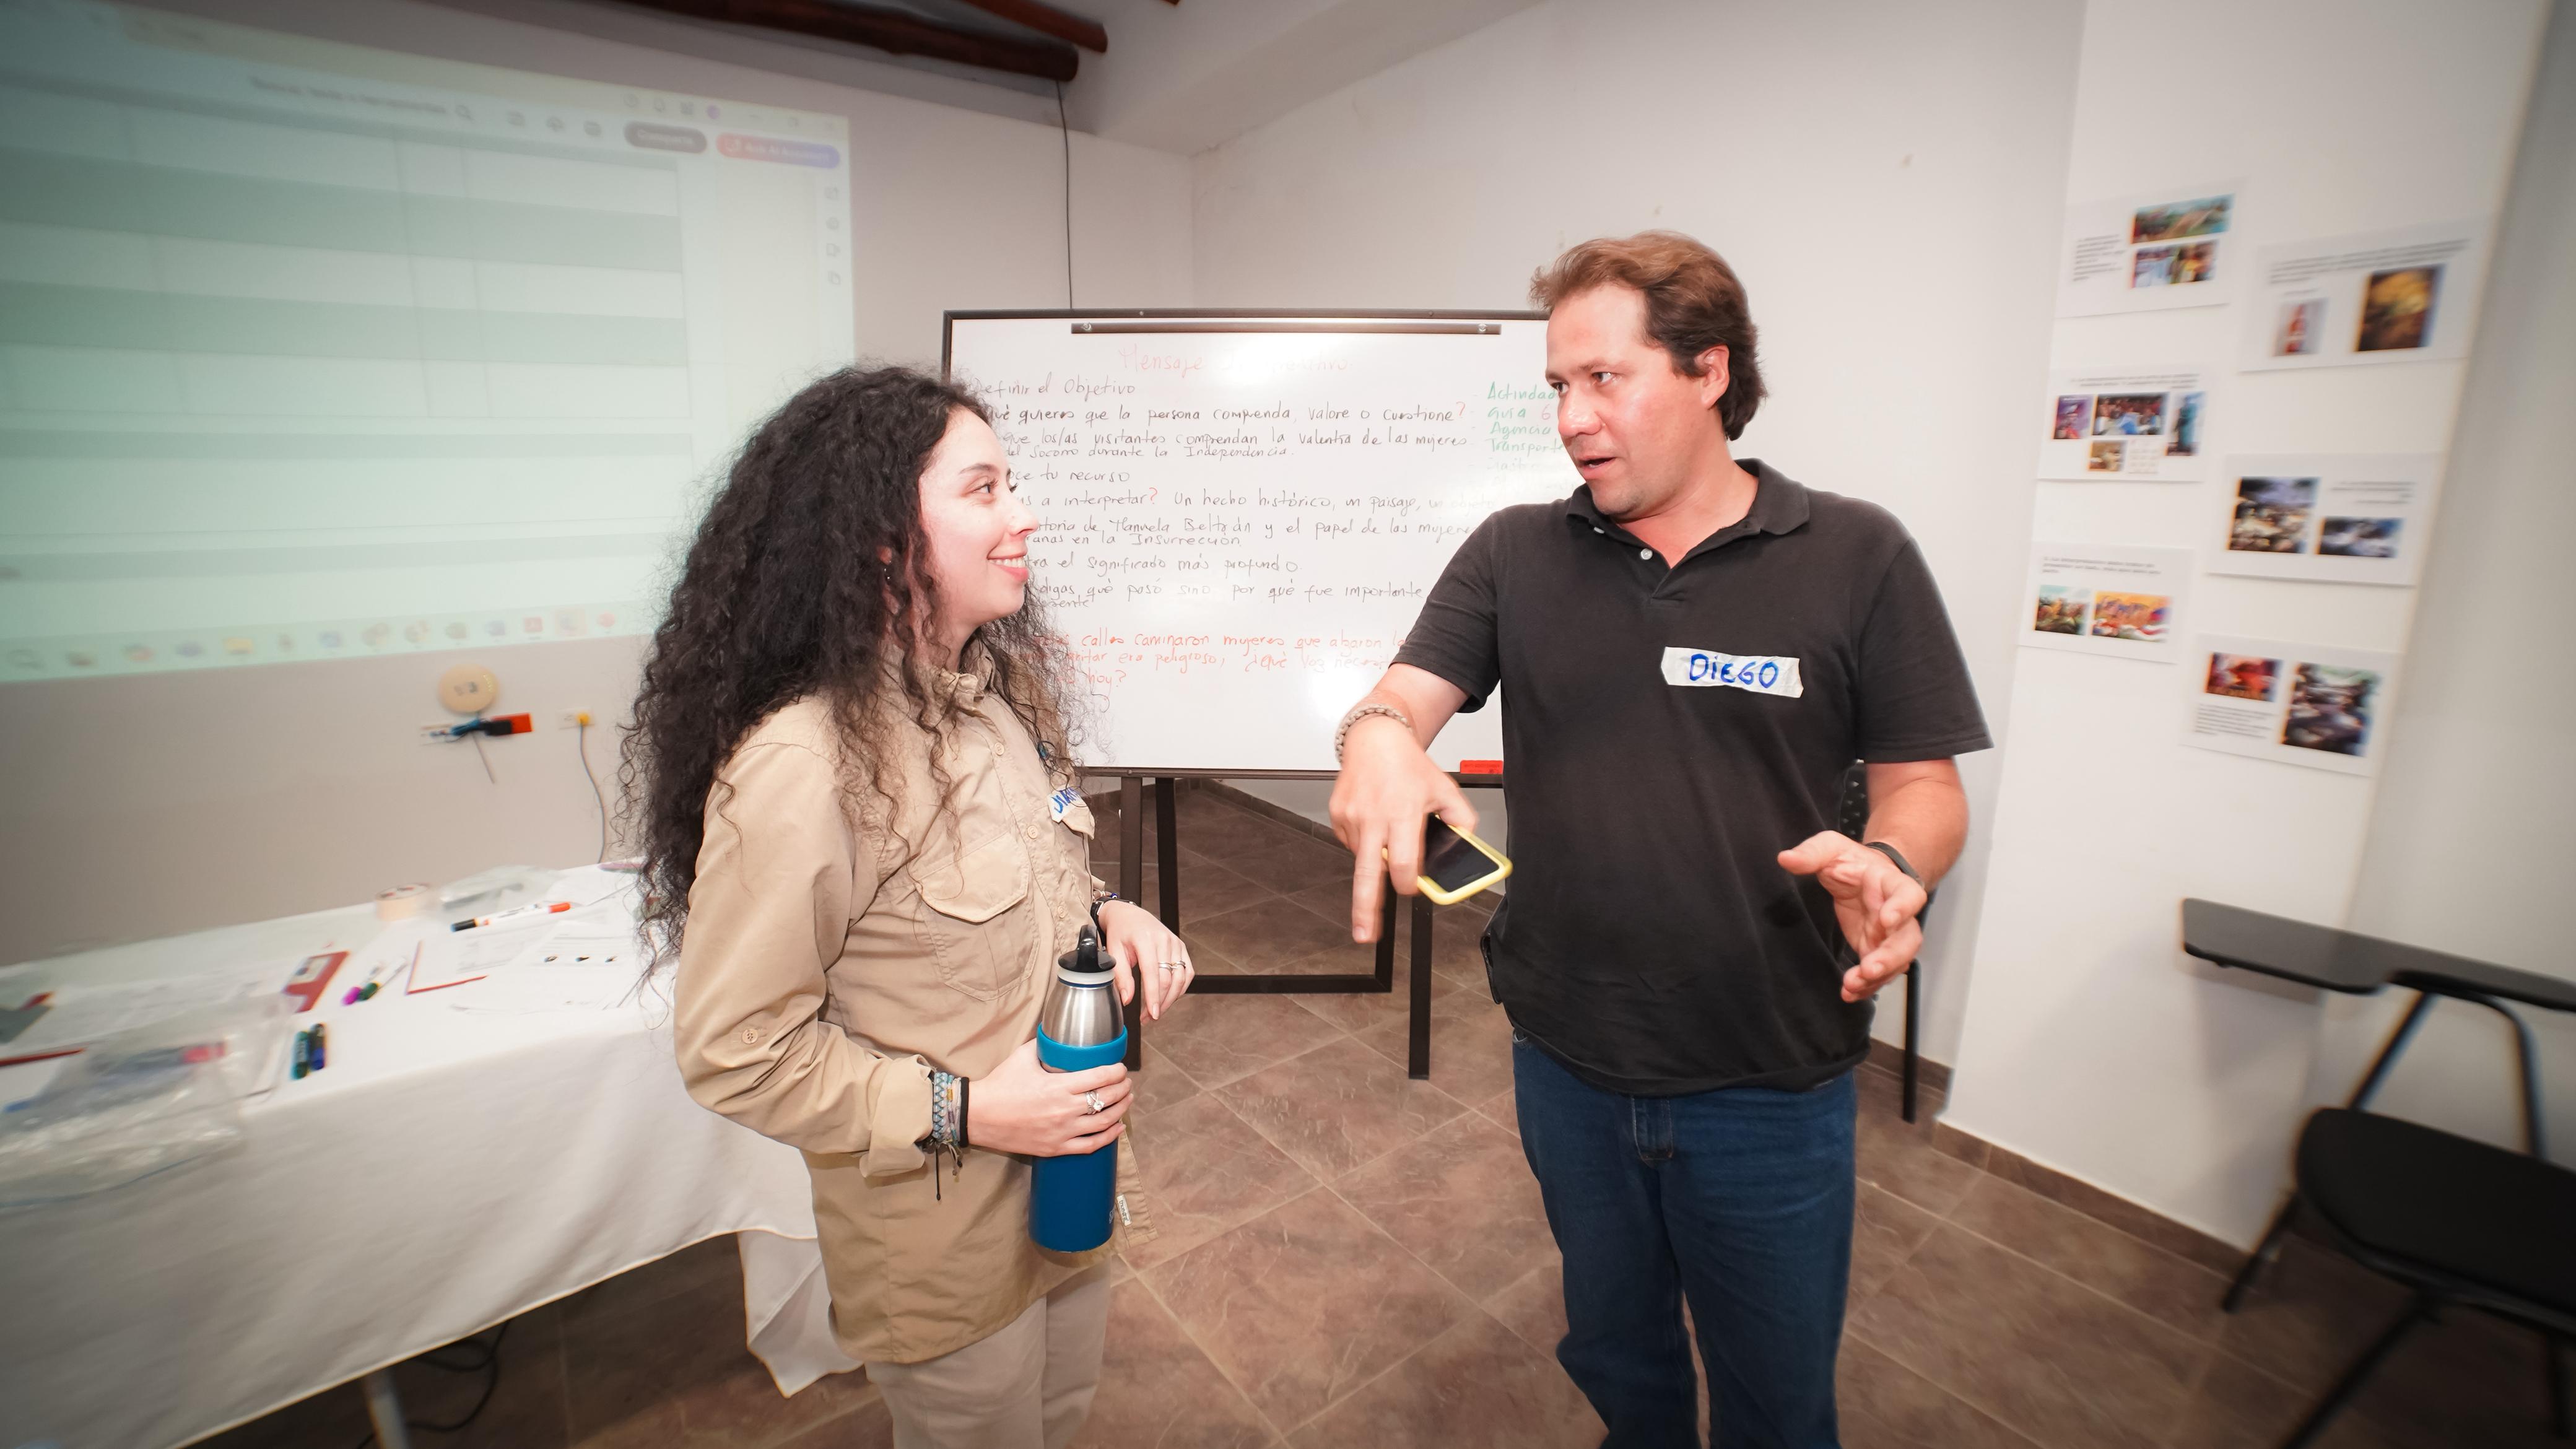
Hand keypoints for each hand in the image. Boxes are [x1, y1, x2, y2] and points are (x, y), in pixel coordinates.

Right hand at [968, 1038, 1127, 1155]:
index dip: (1116, 1071)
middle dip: (1122, 1088)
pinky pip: (1090, 1145)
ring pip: (1104, 1122)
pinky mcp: (1056, 1148)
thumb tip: (1058, 1034)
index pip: (1100, 1077)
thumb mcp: (1023, 1056)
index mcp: (1058, 1086)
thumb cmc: (1000, 1085)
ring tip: (1127, 1100)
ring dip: (1121, 1110)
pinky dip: (1109, 1137)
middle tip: (1126, 1082)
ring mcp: (1062, 1132)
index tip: (1121, 1068)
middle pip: (1107, 1099)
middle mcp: (1064, 1110)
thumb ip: (1045, 1045)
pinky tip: (1118, 1128)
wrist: (979, 1116)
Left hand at [1097, 899, 1192, 1020]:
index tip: (1152, 1014)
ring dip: (1171, 999)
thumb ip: (1121, 976)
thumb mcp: (1114, 951)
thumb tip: (1127, 999)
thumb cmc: (1121, 932)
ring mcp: (1176, 943)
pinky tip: (1170, 997)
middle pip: (1168, 979)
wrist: (1130, 915)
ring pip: (1180, 979)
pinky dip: (1180, 988)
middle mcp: (1164, 940)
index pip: (1153, 974)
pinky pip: (1188, 972)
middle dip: (1160, 1003)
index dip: (1153, 997)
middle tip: (1149, 1017)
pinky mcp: (1181, 947)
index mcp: (1145, 939)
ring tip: (1158, 1011)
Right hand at [1328, 714, 1475, 942]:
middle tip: (1366, 934)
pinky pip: (1352, 843)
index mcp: (1403, 813)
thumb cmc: (1410, 766)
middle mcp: (1373, 817)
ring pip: (1364, 857)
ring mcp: (1351, 818)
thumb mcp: (1447, 791)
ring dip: (1376, 857)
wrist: (1375, 740)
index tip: (1411, 887)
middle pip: (1367, 874)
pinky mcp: (1337, 816)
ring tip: (1387, 827)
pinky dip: (1365, 841)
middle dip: (1365, 909)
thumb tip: (1464, 849)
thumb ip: (1462, 822)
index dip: (1409, 882)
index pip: (1404, 863)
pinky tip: (1375, 820)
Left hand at [1777, 832, 1926, 1002]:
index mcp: (1891, 883)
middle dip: (1891, 957)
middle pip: (1908, 938)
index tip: (1886, 921)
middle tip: (1870, 969)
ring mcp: (1889, 935)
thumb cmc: (1850, 860)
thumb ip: (1811, 853)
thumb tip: (1785, 859)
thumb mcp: (1830, 848)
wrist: (1861, 874)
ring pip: (1896, 961)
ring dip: (1878, 977)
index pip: (1908, 894)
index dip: (1902, 908)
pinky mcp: (1875, 949)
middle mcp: (1898, 913)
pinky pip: (1878, 972)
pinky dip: (1866, 986)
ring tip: (1852, 986)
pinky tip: (1849, 993)